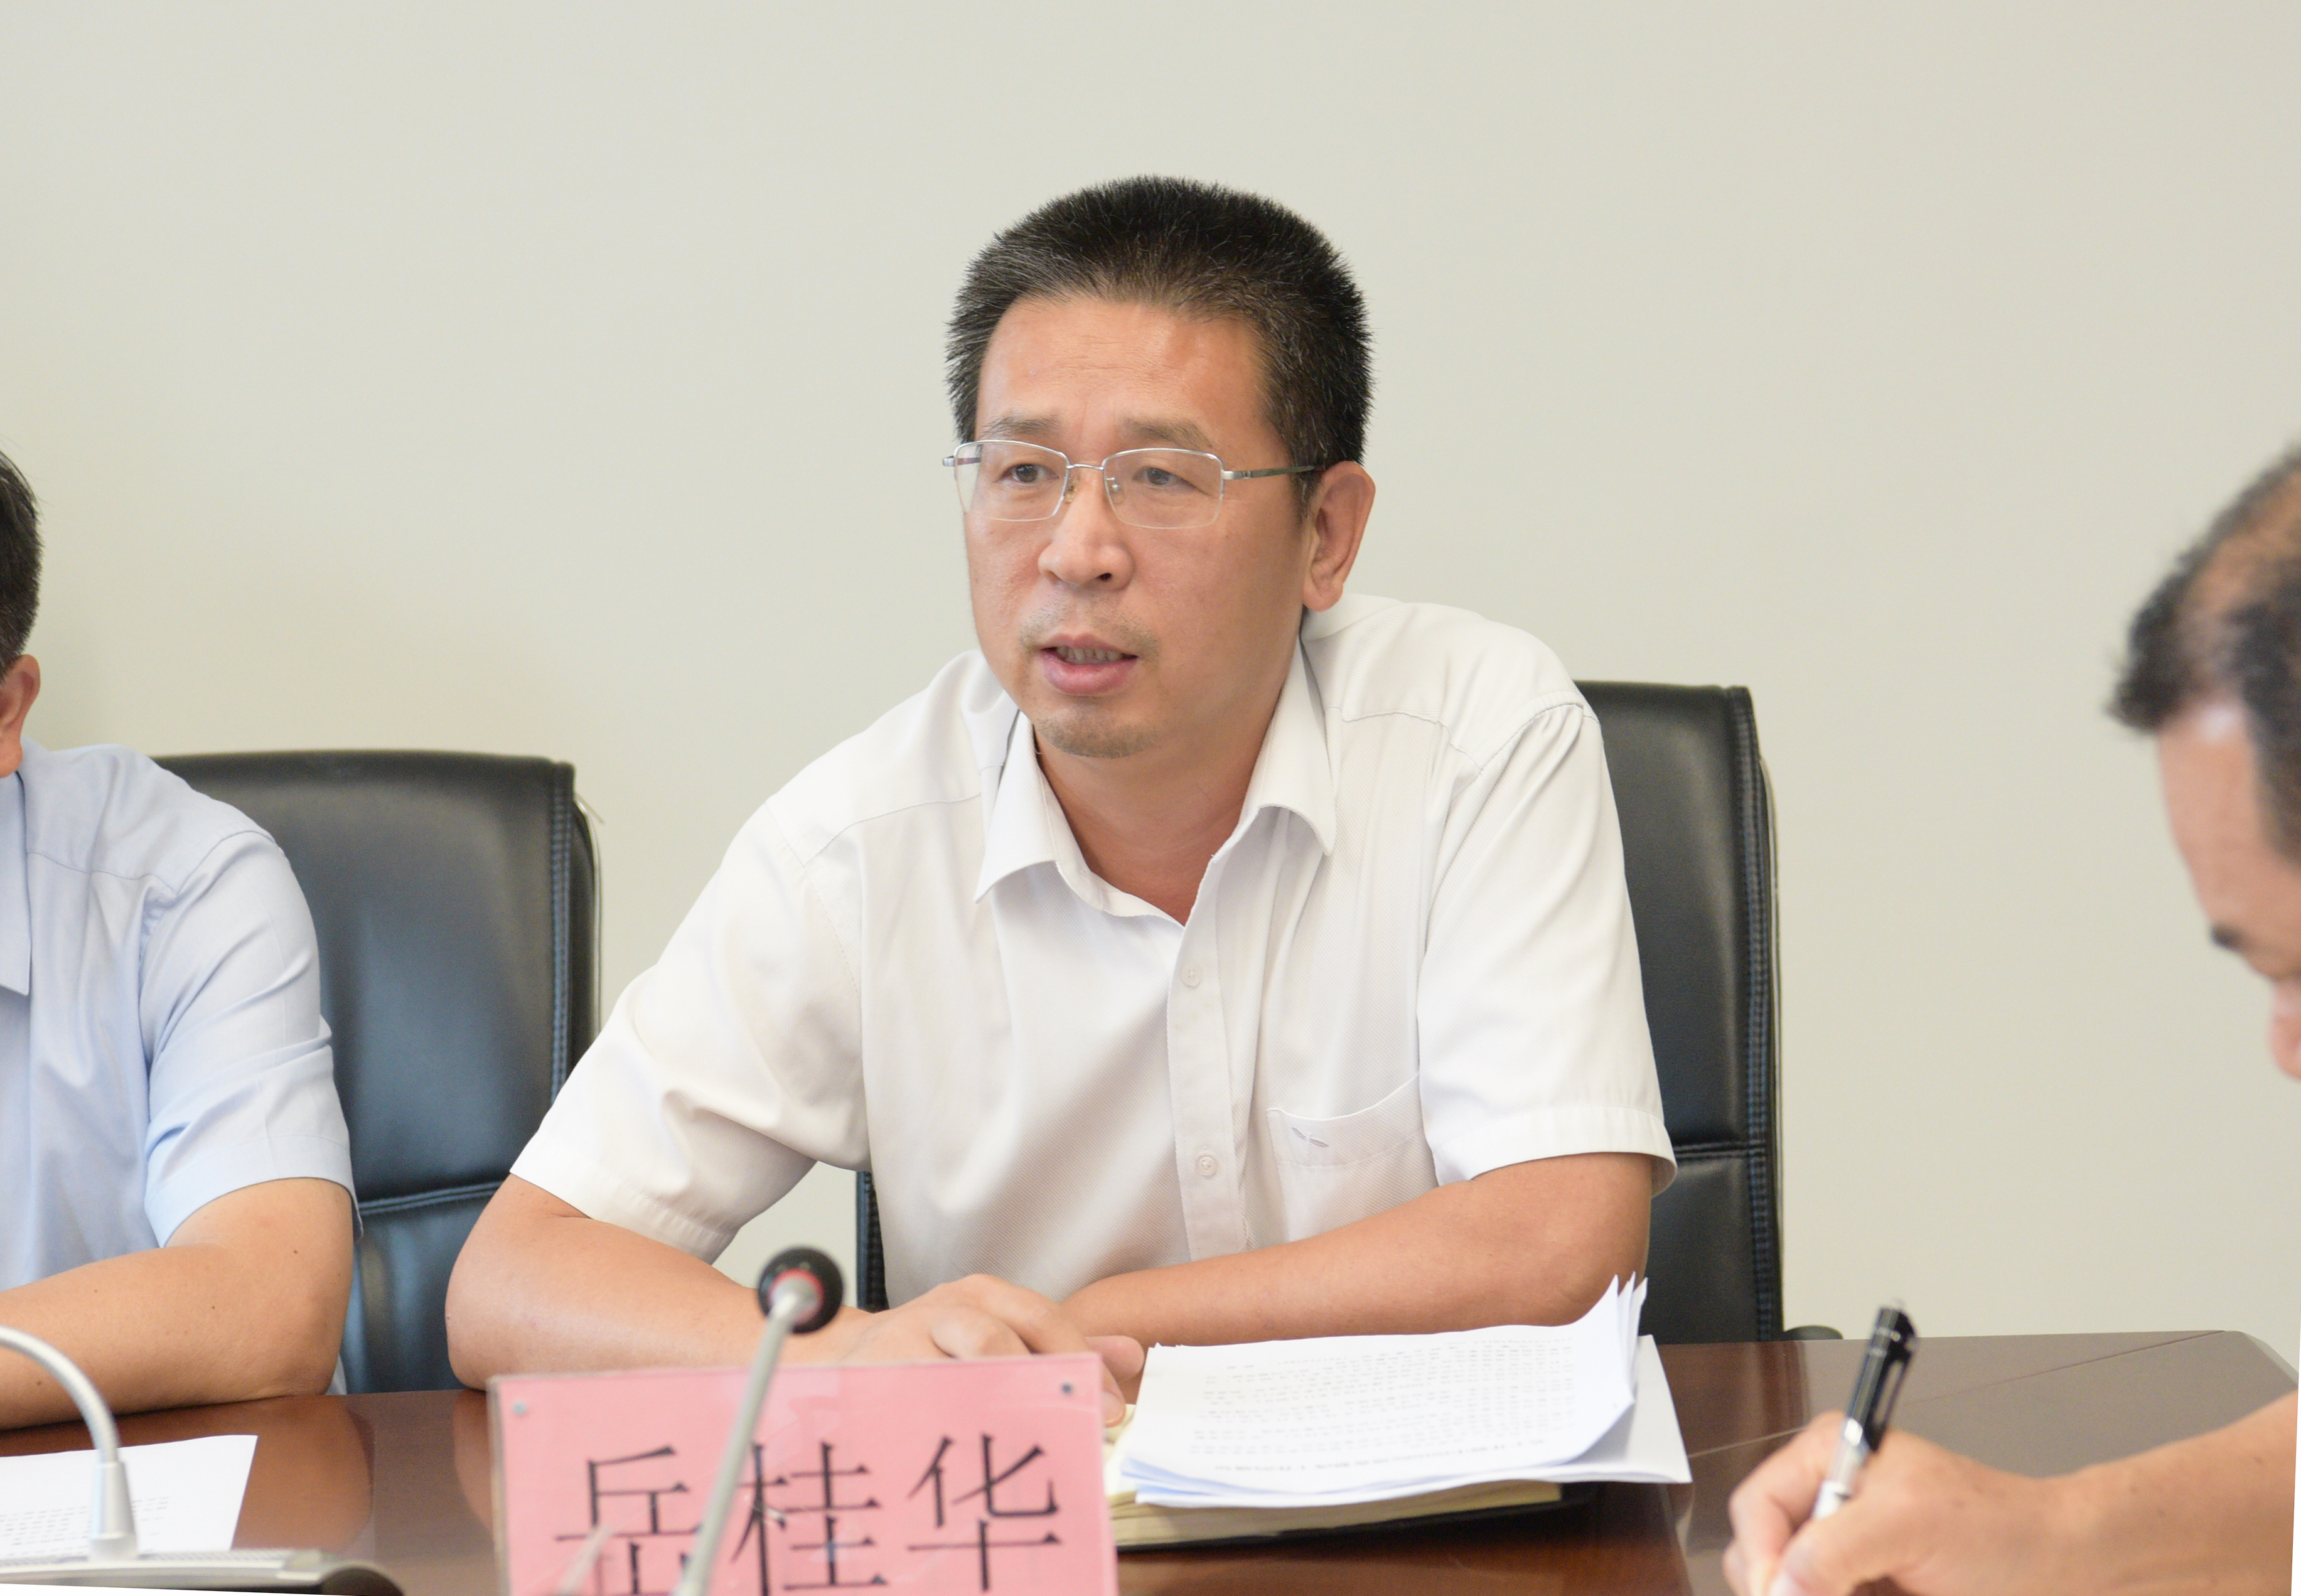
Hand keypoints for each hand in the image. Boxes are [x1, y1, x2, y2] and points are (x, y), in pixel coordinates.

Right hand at [830, 1274, 1141, 1423]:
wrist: (844, 1359)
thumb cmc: (931, 1351)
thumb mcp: (997, 1333)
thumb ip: (1062, 1345)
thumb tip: (1130, 1355)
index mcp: (980, 1296)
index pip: (1039, 1318)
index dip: (1080, 1362)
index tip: (1111, 1409)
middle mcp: (942, 1310)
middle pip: (994, 1341)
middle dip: (1040, 1387)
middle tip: (1075, 1429)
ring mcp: (901, 1343)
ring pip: (952, 1374)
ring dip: (994, 1414)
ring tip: (1027, 1445)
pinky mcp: (871, 1381)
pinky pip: (915, 1410)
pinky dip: (946, 1434)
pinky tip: (970, 1460)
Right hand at [1724, 1412, 2073, 1595]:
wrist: (2061, 1568)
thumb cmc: (2001, 1529)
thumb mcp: (1909, 1525)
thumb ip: (1834, 1549)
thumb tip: (1781, 1586)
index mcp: (1828, 1457)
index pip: (1758, 1511)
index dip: (1763, 1561)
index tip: (1784, 1595)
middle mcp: (1829, 1501)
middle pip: (1764, 1558)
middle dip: (1790, 1589)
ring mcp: (1847, 1550)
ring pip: (1795, 1590)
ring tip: (1881, 1595)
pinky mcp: (1866, 1585)